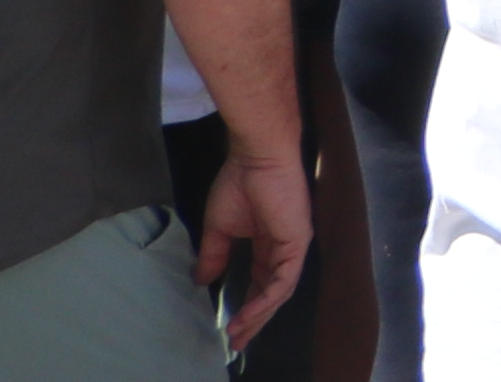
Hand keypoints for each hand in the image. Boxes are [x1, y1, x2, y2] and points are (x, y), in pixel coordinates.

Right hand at [194, 138, 309, 349]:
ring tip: (238, 335)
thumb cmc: (239, 183)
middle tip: (236, 343)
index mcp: (268, 242)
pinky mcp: (298, 241)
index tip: (229, 328)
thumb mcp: (219, 227)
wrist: (256, 156)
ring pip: (280, 291)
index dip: (247, 306)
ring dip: (259, 315)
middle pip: (273, 292)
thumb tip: (202, 280)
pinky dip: (267, 300)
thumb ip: (214, 255)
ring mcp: (294, 244)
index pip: (262, 282)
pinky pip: (285, 280)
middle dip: (255, 319)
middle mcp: (285, 247)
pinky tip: (249, 315)